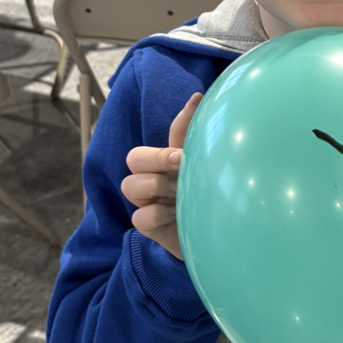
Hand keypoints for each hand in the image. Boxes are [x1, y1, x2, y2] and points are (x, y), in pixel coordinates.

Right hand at [121, 92, 202, 259]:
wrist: (211, 241)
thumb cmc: (204, 205)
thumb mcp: (207, 175)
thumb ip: (200, 146)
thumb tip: (207, 104)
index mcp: (173, 161)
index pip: (173, 132)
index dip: (184, 116)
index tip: (198, 101)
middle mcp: (153, 177)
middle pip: (134, 157)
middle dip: (156, 157)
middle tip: (180, 161)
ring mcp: (146, 201)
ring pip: (131, 185)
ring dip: (157, 186)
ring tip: (180, 194)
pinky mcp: (145, 224)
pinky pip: (141, 216)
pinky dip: (159, 214)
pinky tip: (176, 217)